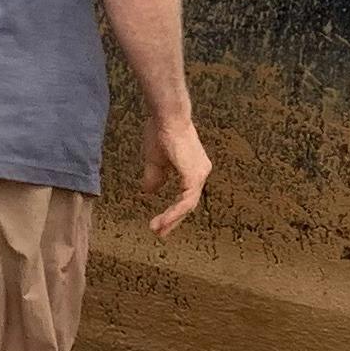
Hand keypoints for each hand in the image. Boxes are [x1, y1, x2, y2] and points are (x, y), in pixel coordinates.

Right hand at [140, 116, 209, 236]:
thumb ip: (155, 178)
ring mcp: (200, 173)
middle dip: (173, 219)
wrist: (166, 117)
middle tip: (160, 233)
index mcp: (193, 169)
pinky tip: (163, 221)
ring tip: (158, 230)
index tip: (161, 224)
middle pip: (189, 203)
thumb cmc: (160, 133)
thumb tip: (149, 192)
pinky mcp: (194, 175)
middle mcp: (201, 171)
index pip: (186, 196)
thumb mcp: (155, 162)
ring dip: (172, 219)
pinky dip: (174, 212)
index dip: (173, 211)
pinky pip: (186, 200)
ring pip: (188, 205)